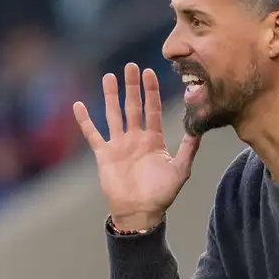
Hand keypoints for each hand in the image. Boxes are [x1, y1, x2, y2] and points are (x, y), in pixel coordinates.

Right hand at [73, 63, 200, 230]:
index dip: (151, 91)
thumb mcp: (180, 169)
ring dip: (110, 96)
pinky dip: (85, 121)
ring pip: (114, 114)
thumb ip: (189, 147)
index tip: (150, 72)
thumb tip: (199, 126)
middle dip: (132, 87)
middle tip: (130, 66)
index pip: (153, 110)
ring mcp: (119, 144)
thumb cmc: (162, 194)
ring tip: (108, 77)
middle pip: (133, 106)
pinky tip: (79, 106)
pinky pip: (93, 134)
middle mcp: (136, 138)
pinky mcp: (104, 155)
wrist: (140, 212)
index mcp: (154, 139)